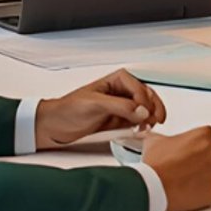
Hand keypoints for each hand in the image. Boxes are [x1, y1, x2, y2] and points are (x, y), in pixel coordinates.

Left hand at [35, 70, 167, 148]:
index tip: (143, 113)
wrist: (54, 127)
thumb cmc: (68, 110)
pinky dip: (143, 125)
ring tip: (149, 126)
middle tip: (156, 120)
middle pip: (147, 96)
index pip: (140, 87)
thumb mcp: (94, 104)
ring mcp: (121, 106)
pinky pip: (137, 121)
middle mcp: (121, 91)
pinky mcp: (119, 120)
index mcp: (117, 80)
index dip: (144, 100)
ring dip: (151, 117)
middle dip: (153, 107)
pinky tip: (141, 130)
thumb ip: (120, 106)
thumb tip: (141, 110)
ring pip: (145, 109)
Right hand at [141, 127, 210, 210]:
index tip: (192, 147)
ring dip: (206, 175)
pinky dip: (204, 192)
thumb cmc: (155, 165)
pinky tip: (189, 191)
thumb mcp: (154, 141)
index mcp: (202, 137)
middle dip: (210, 157)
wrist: (152, 187)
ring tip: (188, 179)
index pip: (208, 134)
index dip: (199, 142)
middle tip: (193, 163)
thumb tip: (155, 137)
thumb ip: (160, 136)